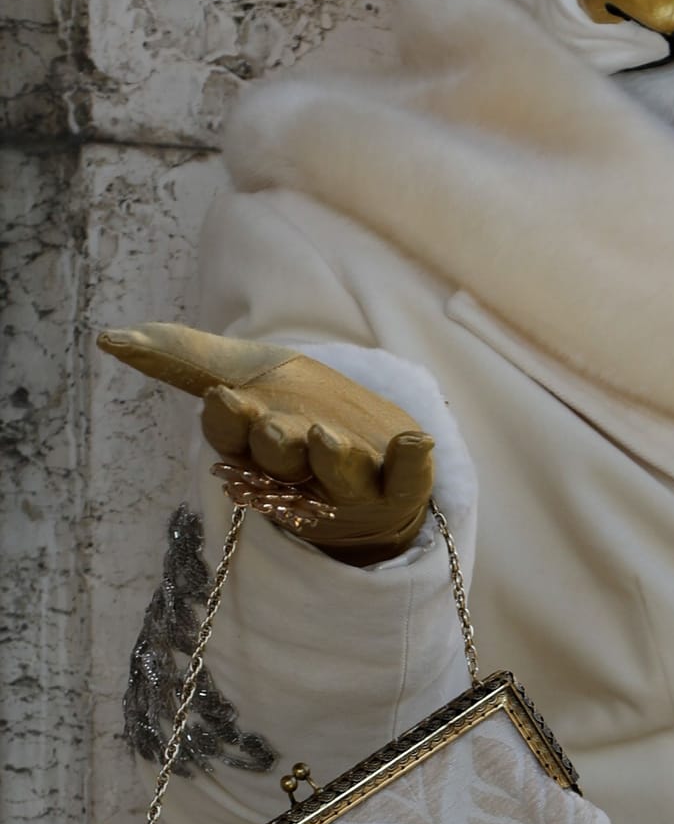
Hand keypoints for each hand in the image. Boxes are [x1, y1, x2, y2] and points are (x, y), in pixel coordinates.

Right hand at [99, 324, 434, 563]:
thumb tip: (108, 337)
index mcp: (254, 446)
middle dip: (275, 444)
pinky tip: (416, 441)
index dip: (228, 421)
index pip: (231, 437)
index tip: (224, 398)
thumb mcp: (244, 374)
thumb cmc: (293, 413)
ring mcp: (352, 483)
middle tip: (275, 429)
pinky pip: (409, 480)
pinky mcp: (399, 486)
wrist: (366, 459)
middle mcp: (298, 470)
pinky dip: (412, 463)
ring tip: (328, 437)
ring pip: (337, 478)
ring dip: (332, 459)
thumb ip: (182, 358)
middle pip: (279, 460)